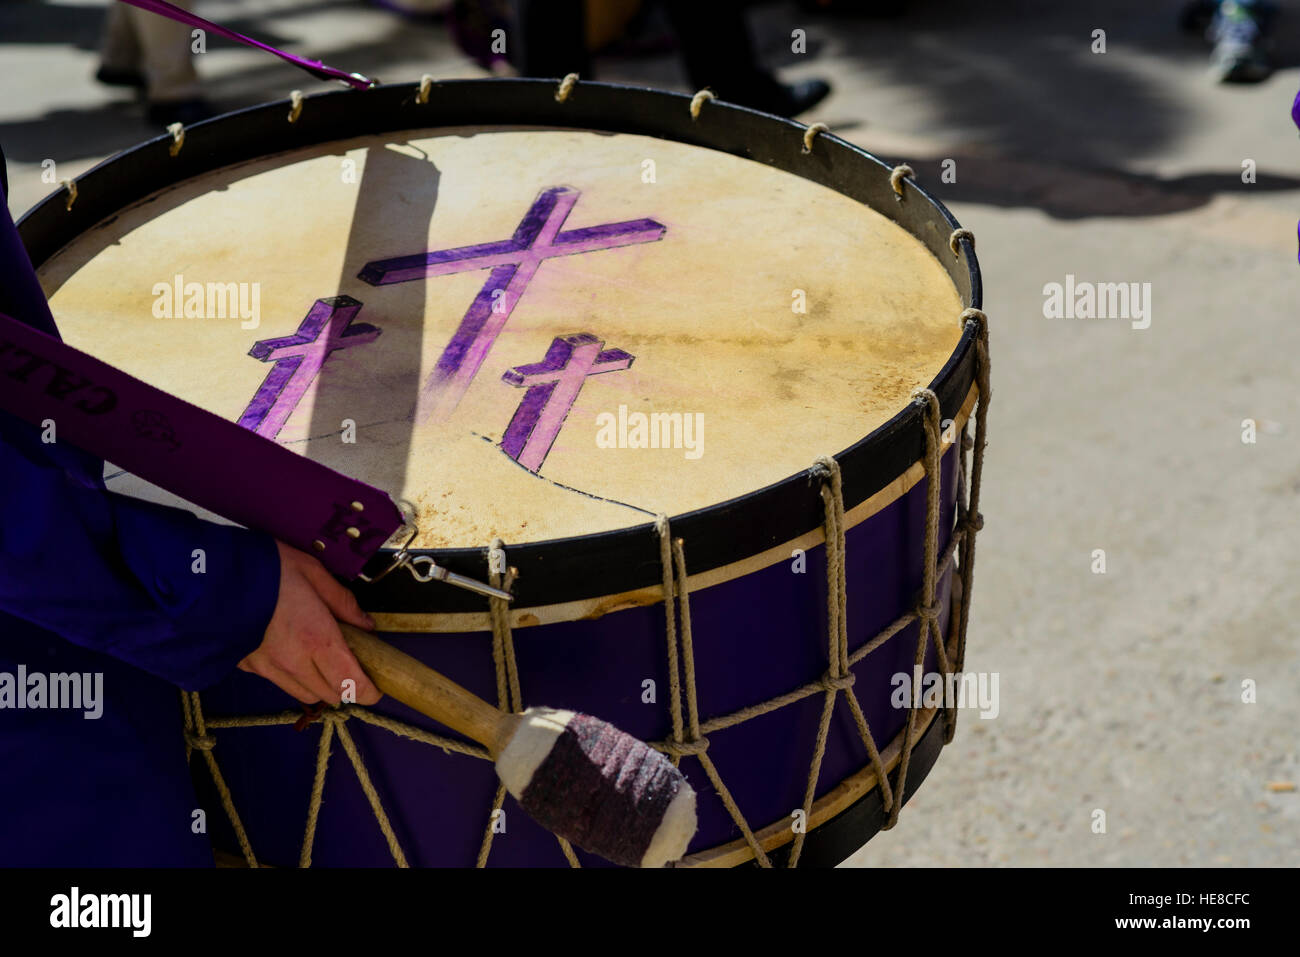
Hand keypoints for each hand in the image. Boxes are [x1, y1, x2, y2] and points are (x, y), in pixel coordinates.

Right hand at [238, 542, 381, 705]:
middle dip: (346, 686)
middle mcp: (295, 662)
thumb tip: (366, 625)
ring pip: (304, 695)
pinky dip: (291, 676)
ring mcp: (269, 668)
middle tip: (349, 664)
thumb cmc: (266, 568)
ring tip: (320, 660)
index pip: (351, 682)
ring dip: (319, 685)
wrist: (208, 577)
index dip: (368, 691)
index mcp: (318, 638)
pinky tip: (289, 653)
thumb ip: (342, 602)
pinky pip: (278, 682)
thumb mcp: (312, 572)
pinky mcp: (247, 667)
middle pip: (331, 695)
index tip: (375, 688)